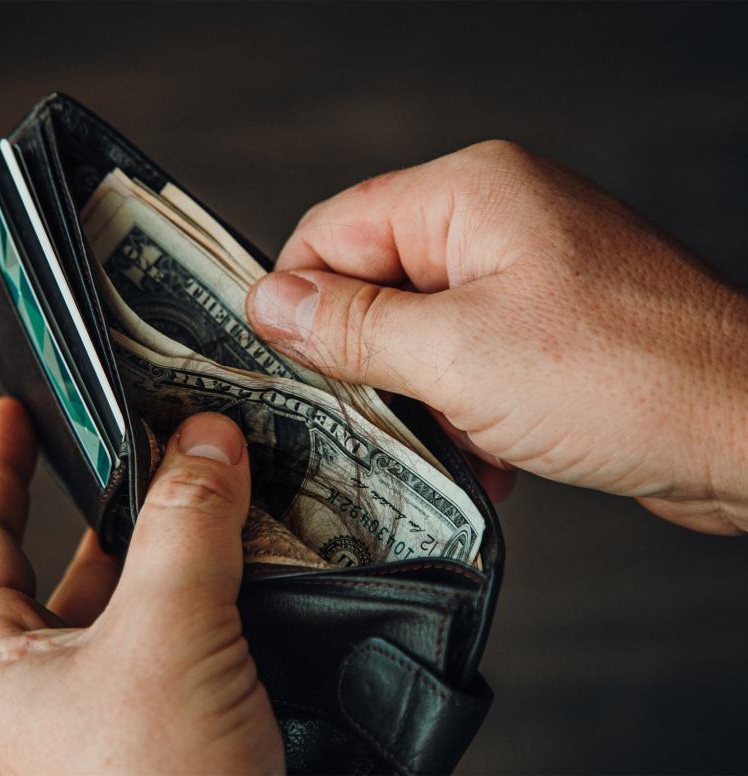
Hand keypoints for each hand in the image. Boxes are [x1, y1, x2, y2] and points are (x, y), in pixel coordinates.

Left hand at [0, 399, 282, 774]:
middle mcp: (53, 684)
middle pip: (72, 560)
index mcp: (0, 666)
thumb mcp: (164, 640)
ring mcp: (119, 704)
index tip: (12, 409)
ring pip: (146, 594)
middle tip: (158, 434)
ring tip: (225, 478)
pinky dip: (226, 583)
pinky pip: (198, 627)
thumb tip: (207, 439)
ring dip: (185, 539)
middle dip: (116, 497)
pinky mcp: (182, 719)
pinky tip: (265, 554)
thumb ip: (185, 527)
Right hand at [246, 141, 747, 534]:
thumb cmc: (633, 378)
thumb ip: (354, 328)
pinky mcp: (550, 326)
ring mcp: (527, 275)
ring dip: (421, 400)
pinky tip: (489, 454)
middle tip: (371, 418)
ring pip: (420, 335)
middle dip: (369, 364)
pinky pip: (469, 362)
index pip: (333, 229)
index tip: (284, 364)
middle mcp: (495, 223)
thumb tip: (272, 303)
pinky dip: (465, 413)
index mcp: (466, 196)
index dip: (299, 299)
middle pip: (375, 285)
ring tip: (453, 442)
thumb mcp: (459, 356)